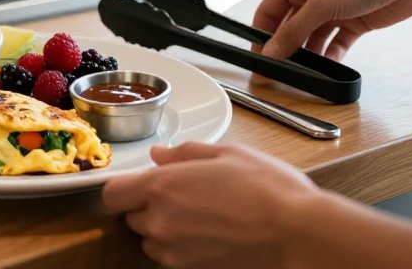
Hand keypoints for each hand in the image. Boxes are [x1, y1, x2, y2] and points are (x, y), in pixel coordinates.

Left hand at [104, 142, 317, 267]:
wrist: (298, 233)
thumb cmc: (267, 188)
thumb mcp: (227, 153)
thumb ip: (184, 154)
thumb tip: (158, 156)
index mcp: (163, 186)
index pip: (113, 193)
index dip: (124, 187)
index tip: (140, 183)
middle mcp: (161, 222)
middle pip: (133, 218)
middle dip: (150, 206)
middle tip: (183, 195)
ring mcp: (175, 252)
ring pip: (152, 241)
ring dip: (165, 229)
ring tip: (202, 215)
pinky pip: (173, 258)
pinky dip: (183, 247)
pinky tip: (212, 234)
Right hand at [253, 0, 411, 59]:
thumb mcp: (321, 5)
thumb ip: (293, 32)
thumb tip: (270, 51)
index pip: (268, 12)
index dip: (262, 35)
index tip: (259, 58)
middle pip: (289, 27)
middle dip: (286, 48)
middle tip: (279, 70)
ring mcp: (331, 9)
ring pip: (311, 38)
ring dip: (308, 54)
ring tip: (303, 72)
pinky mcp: (351, 21)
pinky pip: (334, 43)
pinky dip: (331, 56)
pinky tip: (328, 67)